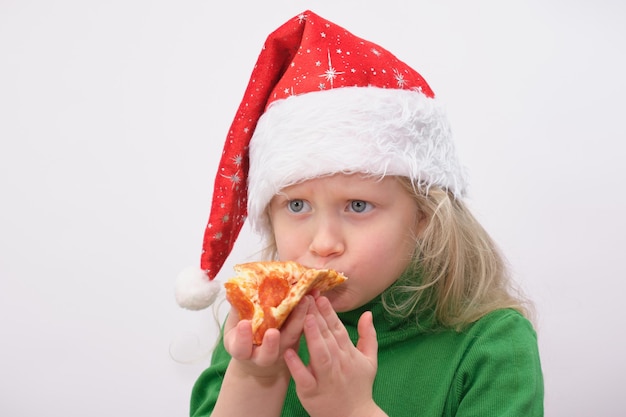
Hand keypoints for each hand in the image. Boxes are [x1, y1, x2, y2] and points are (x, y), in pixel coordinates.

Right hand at [223, 295, 311, 377]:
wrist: (260, 353)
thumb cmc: (246, 334)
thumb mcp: (235, 324)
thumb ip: (236, 310)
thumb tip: (231, 292)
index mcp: (243, 350)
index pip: (241, 348)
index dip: (243, 338)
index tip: (245, 324)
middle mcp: (262, 355)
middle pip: (268, 353)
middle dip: (271, 342)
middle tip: (274, 329)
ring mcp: (282, 351)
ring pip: (291, 340)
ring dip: (299, 320)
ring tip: (304, 301)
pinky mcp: (297, 342)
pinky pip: (304, 330)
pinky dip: (309, 312)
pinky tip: (314, 295)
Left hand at [284, 296, 384, 416]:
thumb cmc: (360, 386)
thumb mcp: (370, 360)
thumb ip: (368, 336)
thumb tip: (368, 313)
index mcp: (349, 354)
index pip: (339, 329)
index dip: (330, 312)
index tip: (320, 296)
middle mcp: (339, 364)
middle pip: (328, 337)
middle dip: (318, 317)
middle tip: (306, 298)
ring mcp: (326, 379)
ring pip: (320, 355)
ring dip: (312, 337)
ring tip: (305, 319)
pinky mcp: (312, 393)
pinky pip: (304, 378)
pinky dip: (297, 366)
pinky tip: (288, 353)